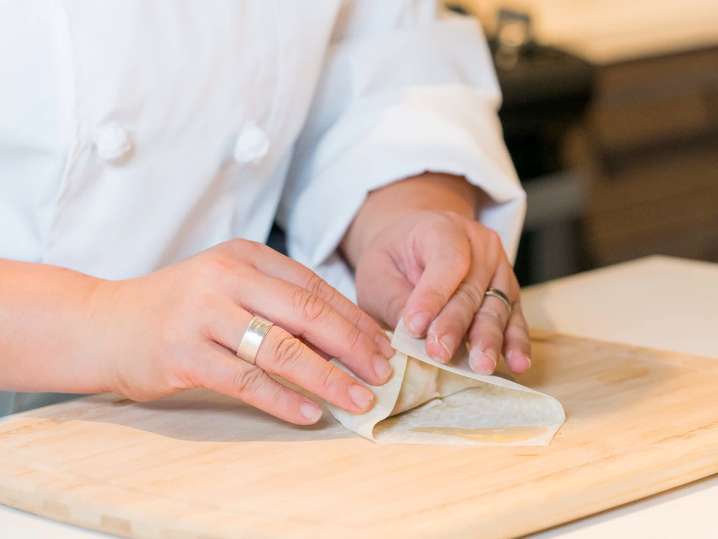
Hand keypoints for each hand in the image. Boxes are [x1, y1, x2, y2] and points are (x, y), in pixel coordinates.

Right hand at [87, 240, 393, 424]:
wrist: (105, 323)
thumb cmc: (179, 307)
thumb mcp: (227, 284)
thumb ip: (277, 299)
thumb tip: (343, 334)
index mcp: (244, 256)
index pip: (315, 287)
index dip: (354, 318)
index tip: (382, 345)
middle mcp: (226, 279)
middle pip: (307, 314)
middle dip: (354, 346)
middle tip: (384, 373)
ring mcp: (203, 315)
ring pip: (282, 349)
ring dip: (328, 378)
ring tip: (359, 398)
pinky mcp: (184, 355)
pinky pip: (247, 380)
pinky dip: (283, 399)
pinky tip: (310, 413)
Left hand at [354, 210, 530, 374]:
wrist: (412, 246)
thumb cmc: (393, 260)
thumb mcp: (377, 272)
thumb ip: (394, 300)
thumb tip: (411, 335)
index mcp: (443, 228)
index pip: (446, 261)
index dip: (432, 295)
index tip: (414, 327)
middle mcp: (479, 245)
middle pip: (470, 290)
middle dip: (455, 326)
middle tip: (440, 353)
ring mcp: (498, 268)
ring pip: (495, 307)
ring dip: (488, 340)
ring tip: (481, 367)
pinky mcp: (507, 293)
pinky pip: (514, 318)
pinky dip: (515, 342)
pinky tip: (518, 363)